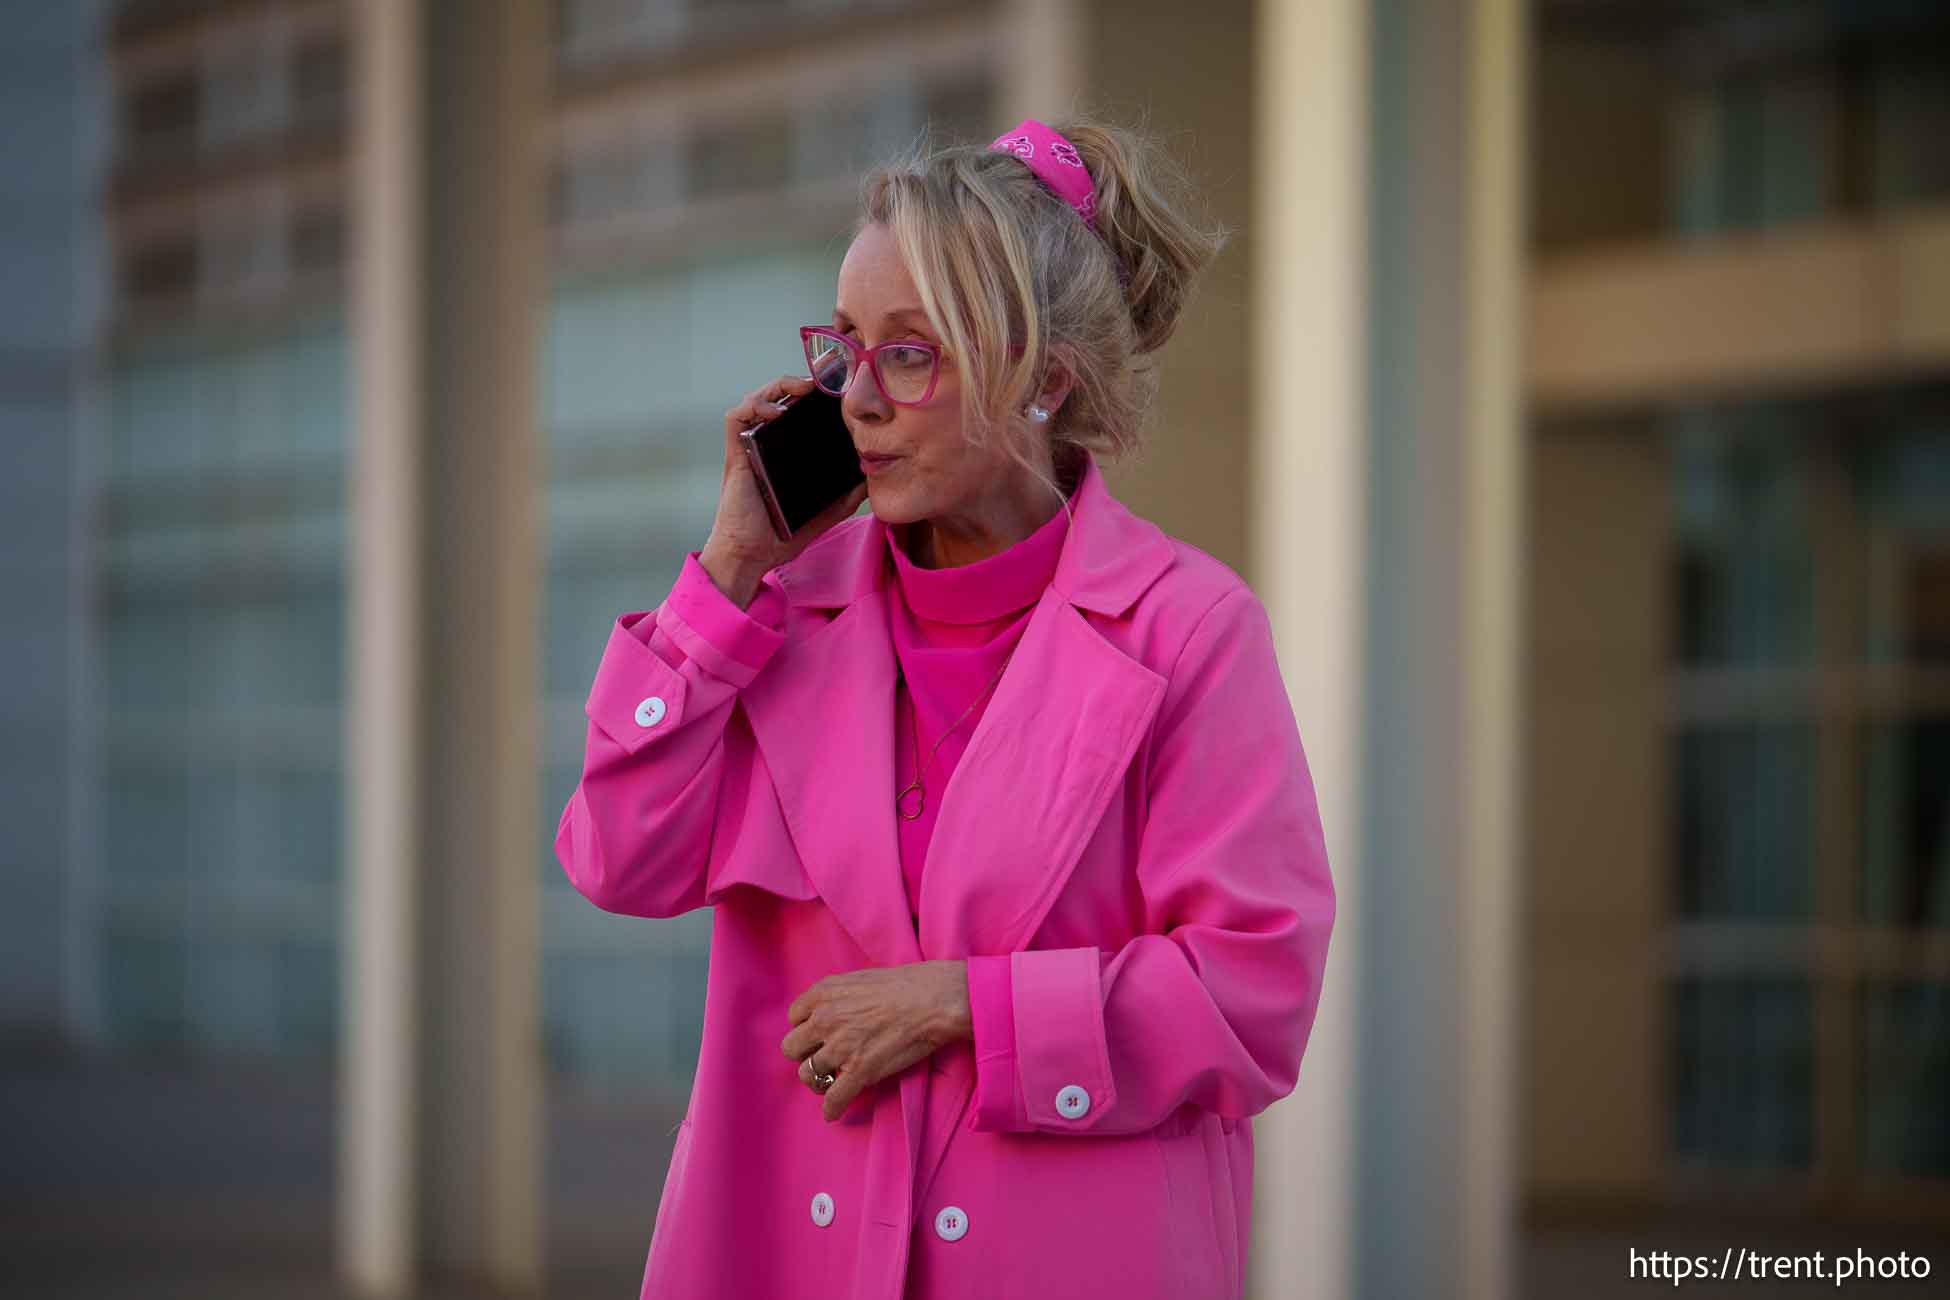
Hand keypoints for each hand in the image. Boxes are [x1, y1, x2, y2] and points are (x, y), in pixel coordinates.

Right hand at [706, 373, 869, 580]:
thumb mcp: (827, 511)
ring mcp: (751, 446)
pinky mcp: (736, 453)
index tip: (841, 381)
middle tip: (828, 374)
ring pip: (759, 398)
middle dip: (803, 380)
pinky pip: (737, 417)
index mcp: (787, 451)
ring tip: (804, 388)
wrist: (753, 554)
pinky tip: (776, 411)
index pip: (801, 410)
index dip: (818, 391)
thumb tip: (872, 477)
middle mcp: (768, 443)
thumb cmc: (783, 534)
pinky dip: (755, 406)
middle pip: (781, 397)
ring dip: (780, 386)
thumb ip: (848, 495)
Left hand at [780, 960, 971, 1121]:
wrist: (933, 1000)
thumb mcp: (858, 978)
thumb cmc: (905, 985)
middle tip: (823, 1056)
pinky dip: (832, 1108)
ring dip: (818, 1080)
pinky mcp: (860, 1071)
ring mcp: (841, 1047)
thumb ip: (836, 995)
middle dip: (806, 1053)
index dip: (807, 1028)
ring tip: (831, 1082)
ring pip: (808, 1075)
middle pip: (792, 1048)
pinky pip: (834, 1099)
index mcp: (823, 994)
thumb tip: (829, 1011)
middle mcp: (825, 1019)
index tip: (818, 1035)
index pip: (794, 1018)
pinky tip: (833, 1112)